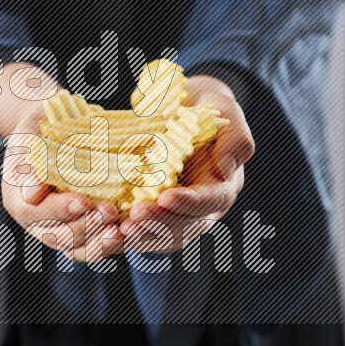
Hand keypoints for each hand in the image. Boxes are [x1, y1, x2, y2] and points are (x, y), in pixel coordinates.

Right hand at [1, 104, 123, 262]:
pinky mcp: (78, 235)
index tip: (82, 201)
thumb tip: (32, 192)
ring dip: (98, 241)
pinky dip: (108, 244)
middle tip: (109, 211)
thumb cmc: (42, 127)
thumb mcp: (30, 132)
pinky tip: (126, 233)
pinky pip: (91, 248)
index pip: (35, 211)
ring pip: (74, 248)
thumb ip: (29, 157)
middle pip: (56, 235)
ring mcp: (56, 231)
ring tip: (120, 229)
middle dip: (84, 225)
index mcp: (17, 197)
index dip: (59, 209)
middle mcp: (34, 221)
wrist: (54, 130)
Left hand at [118, 75, 254, 253]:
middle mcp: (204, 208)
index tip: (166, 197)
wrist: (182, 112)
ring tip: (120, 230)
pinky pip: (146, 234)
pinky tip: (110, 232)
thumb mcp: (225, 110)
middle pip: (186, 226)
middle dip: (159, 224)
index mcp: (224, 185)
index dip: (189, 202)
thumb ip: (234, 139)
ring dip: (142, 236)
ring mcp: (180, 216)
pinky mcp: (157, 217)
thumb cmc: (204, 108)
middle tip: (133, 219)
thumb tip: (226, 168)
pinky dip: (129, 236)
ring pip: (165, 237)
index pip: (210, 200)